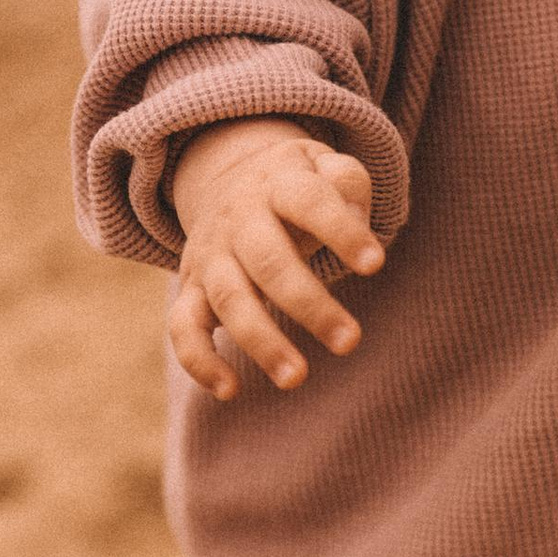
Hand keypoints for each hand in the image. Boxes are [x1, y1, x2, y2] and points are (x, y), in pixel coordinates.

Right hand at [166, 118, 385, 402]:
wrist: (226, 177)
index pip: (309, 202)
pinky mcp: (190, 288)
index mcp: (278, 185)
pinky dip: (198, 360)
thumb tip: (355, 221)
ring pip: (228, 299)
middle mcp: (239, 219)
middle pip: (269, 260)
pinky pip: (182, 326)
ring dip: (261, 341)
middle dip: (309, 304)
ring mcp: (211, 255)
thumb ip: (347, 184)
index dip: (340, 232)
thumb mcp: (323, 166)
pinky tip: (229, 390)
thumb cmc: (296, 187)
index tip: (375, 264)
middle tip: (350, 341)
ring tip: (296, 378)